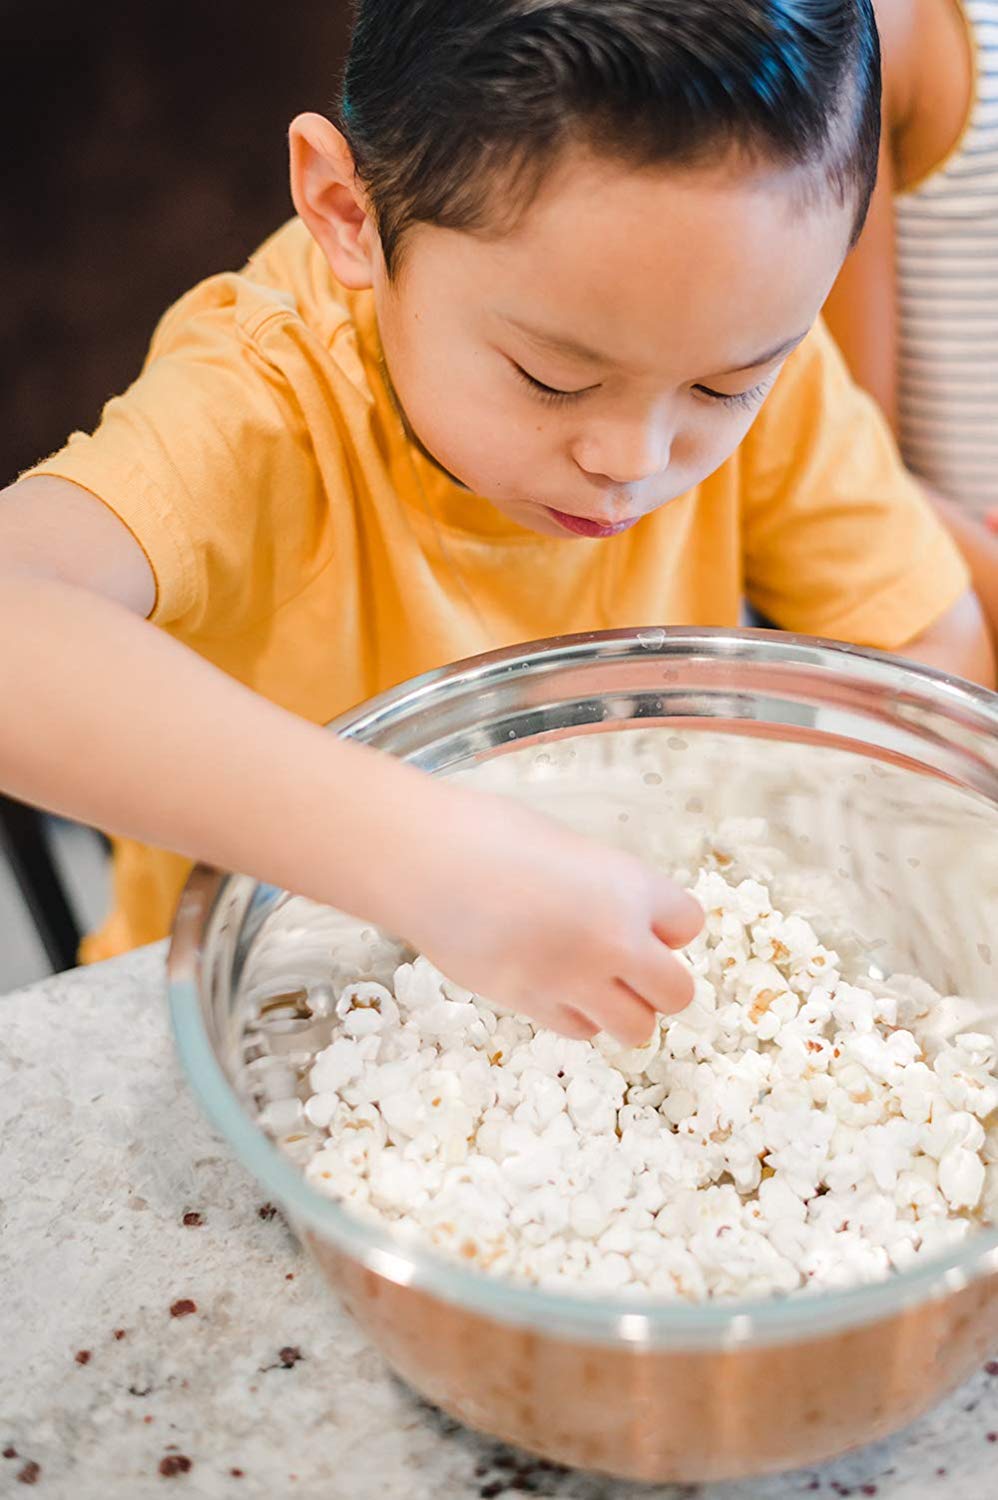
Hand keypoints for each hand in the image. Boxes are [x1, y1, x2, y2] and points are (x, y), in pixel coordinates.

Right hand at [389, 781, 702, 1045]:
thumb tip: (612, 914)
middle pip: (677, 993)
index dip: (668, 927)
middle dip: (659, 985)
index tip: (646, 924)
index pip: (689, 925)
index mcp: (629, 886)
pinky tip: (551, 986)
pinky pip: (579, 1030)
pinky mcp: (533, 1005)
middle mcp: (615, 939)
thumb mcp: (567, 847)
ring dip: (621, 1011)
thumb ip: (604, 886)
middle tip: (627, 969)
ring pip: (634, 1029)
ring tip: (591, 985)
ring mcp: (575, 979)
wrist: (426, 861)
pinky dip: (575, 1015)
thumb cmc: (488, 833)